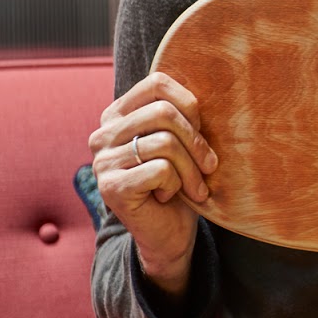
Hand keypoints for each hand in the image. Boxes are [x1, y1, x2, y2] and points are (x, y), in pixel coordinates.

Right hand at [88, 71, 218, 296]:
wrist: (168, 234)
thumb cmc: (180, 183)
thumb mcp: (182, 141)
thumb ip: (182, 113)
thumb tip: (215, 83)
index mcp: (117, 114)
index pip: (157, 83)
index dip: (190, 104)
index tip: (203, 130)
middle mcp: (103, 133)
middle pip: (165, 113)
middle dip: (197, 141)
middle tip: (210, 166)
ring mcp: (102, 161)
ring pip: (166, 143)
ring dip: (192, 169)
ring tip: (195, 186)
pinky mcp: (110, 187)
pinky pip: (161, 170)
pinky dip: (177, 185)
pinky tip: (169, 196)